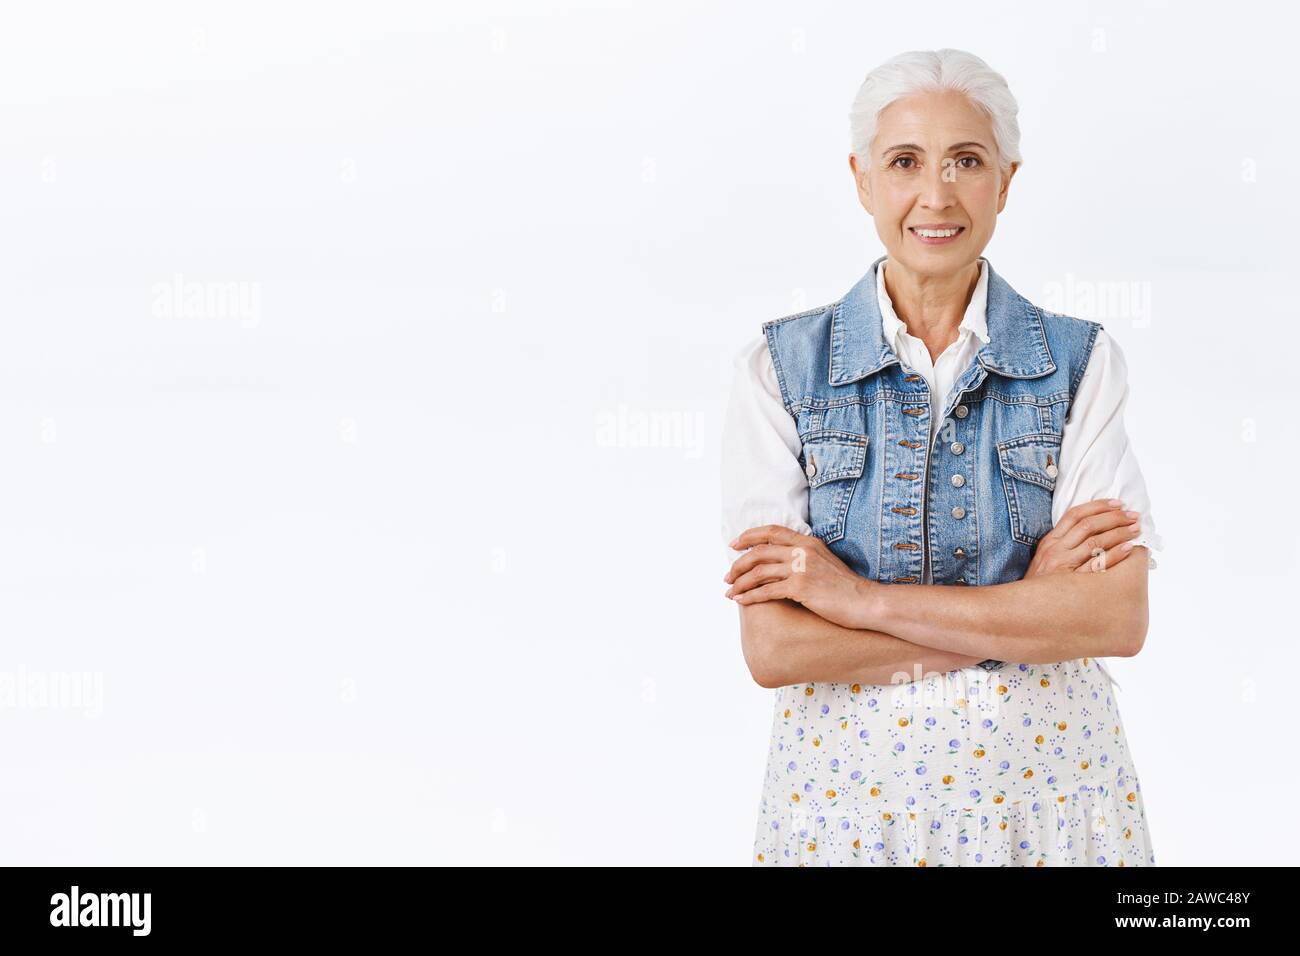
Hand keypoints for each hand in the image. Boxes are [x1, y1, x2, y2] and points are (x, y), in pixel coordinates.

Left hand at [723, 525, 877, 629]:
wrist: (866, 602)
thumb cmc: (846, 587)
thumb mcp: (825, 561)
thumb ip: (805, 556)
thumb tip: (782, 561)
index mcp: (808, 542)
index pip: (772, 531)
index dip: (749, 536)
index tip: (734, 544)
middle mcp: (802, 551)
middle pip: (759, 552)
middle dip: (738, 564)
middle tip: (727, 576)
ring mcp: (801, 569)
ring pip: (759, 572)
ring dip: (740, 583)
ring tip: (730, 592)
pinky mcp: (801, 588)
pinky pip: (767, 591)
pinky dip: (750, 596)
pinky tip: (741, 601)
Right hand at [1026, 497, 1145, 576]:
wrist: (1024, 608)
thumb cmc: (1039, 584)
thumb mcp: (1044, 558)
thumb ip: (1062, 543)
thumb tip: (1089, 530)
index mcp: (1050, 541)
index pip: (1075, 515)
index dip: (1098, 506)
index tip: (1118, 503)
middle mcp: (1056, 550)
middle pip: (1088, 525)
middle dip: (1114, 517)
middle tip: (1133, 515)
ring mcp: (1064, 566)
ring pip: (1095, 542)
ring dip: (1119, 533)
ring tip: (1136, 529)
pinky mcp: (1072, 583)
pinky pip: (1097, 565)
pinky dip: (1115, 554)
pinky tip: (1128, 548)